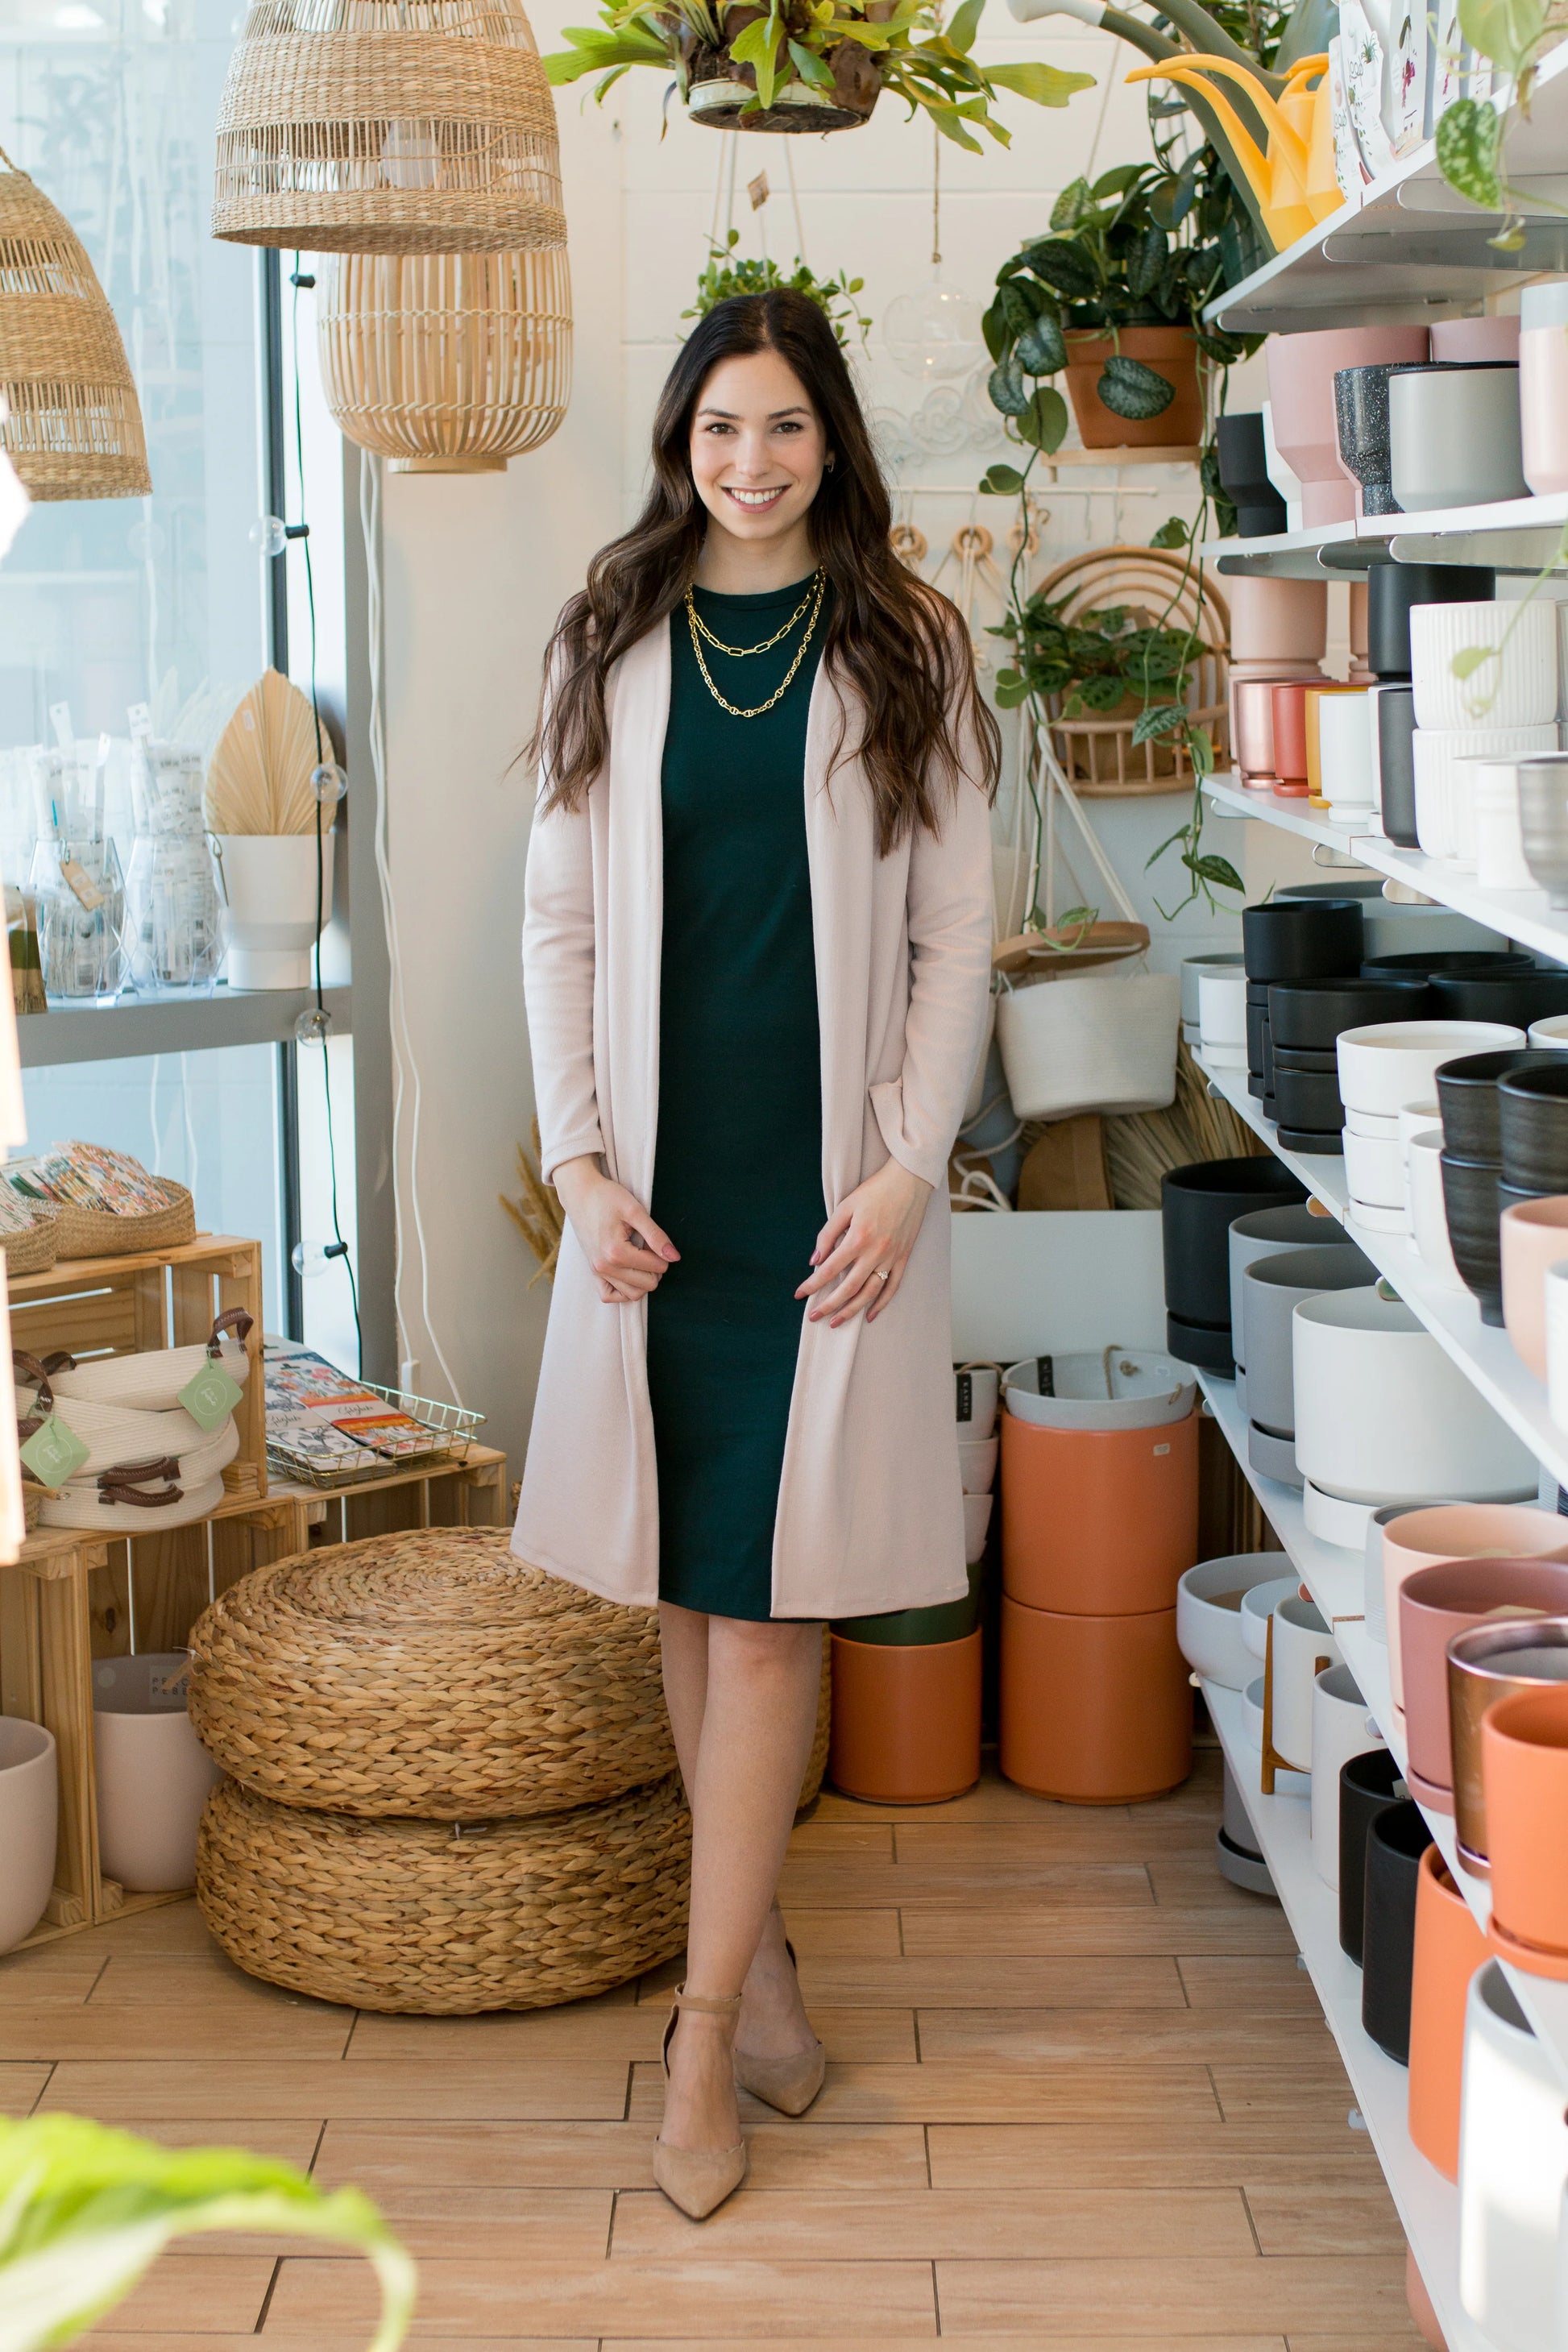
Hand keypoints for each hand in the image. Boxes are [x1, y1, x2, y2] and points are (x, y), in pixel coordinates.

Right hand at [553, 1156, 678, 1304]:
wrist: (580, 1194)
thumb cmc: (607, 1198)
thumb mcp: (635, 1211)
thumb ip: (656, 1236)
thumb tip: (675, 1257)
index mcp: (616, 1252)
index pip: (657, 1267)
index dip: (663, 1253)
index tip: (653, 1238)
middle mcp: (605, 1267)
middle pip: (648, 1285)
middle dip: (655, 1268)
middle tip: (648, 1247)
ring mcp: (597, 1272)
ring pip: (632, 1294)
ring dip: (643, 1280)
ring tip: (640, 1258)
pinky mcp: (593, 1272)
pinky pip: (609, 1296)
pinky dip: (623, 1290)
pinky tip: (629, 1273)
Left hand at [796, 1158, 931, 1327]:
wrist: (910, 1181)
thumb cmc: (876, 1190)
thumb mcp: (845, 1206)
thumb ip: (828, 1234)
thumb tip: (815, 1260)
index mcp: (858, 1238)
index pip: (829, 1270)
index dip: (812, 1284)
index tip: (799, 1294)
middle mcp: (875, 1252)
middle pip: (848, 1288)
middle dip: (828, 1305)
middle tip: (813, 1316)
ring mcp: (892, 1257)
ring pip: (870, 1292)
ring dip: (852, 1310)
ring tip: (836, 1322)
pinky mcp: (904, 1257)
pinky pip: (893, 1286)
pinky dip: (881, 1303)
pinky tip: (869, 1315)